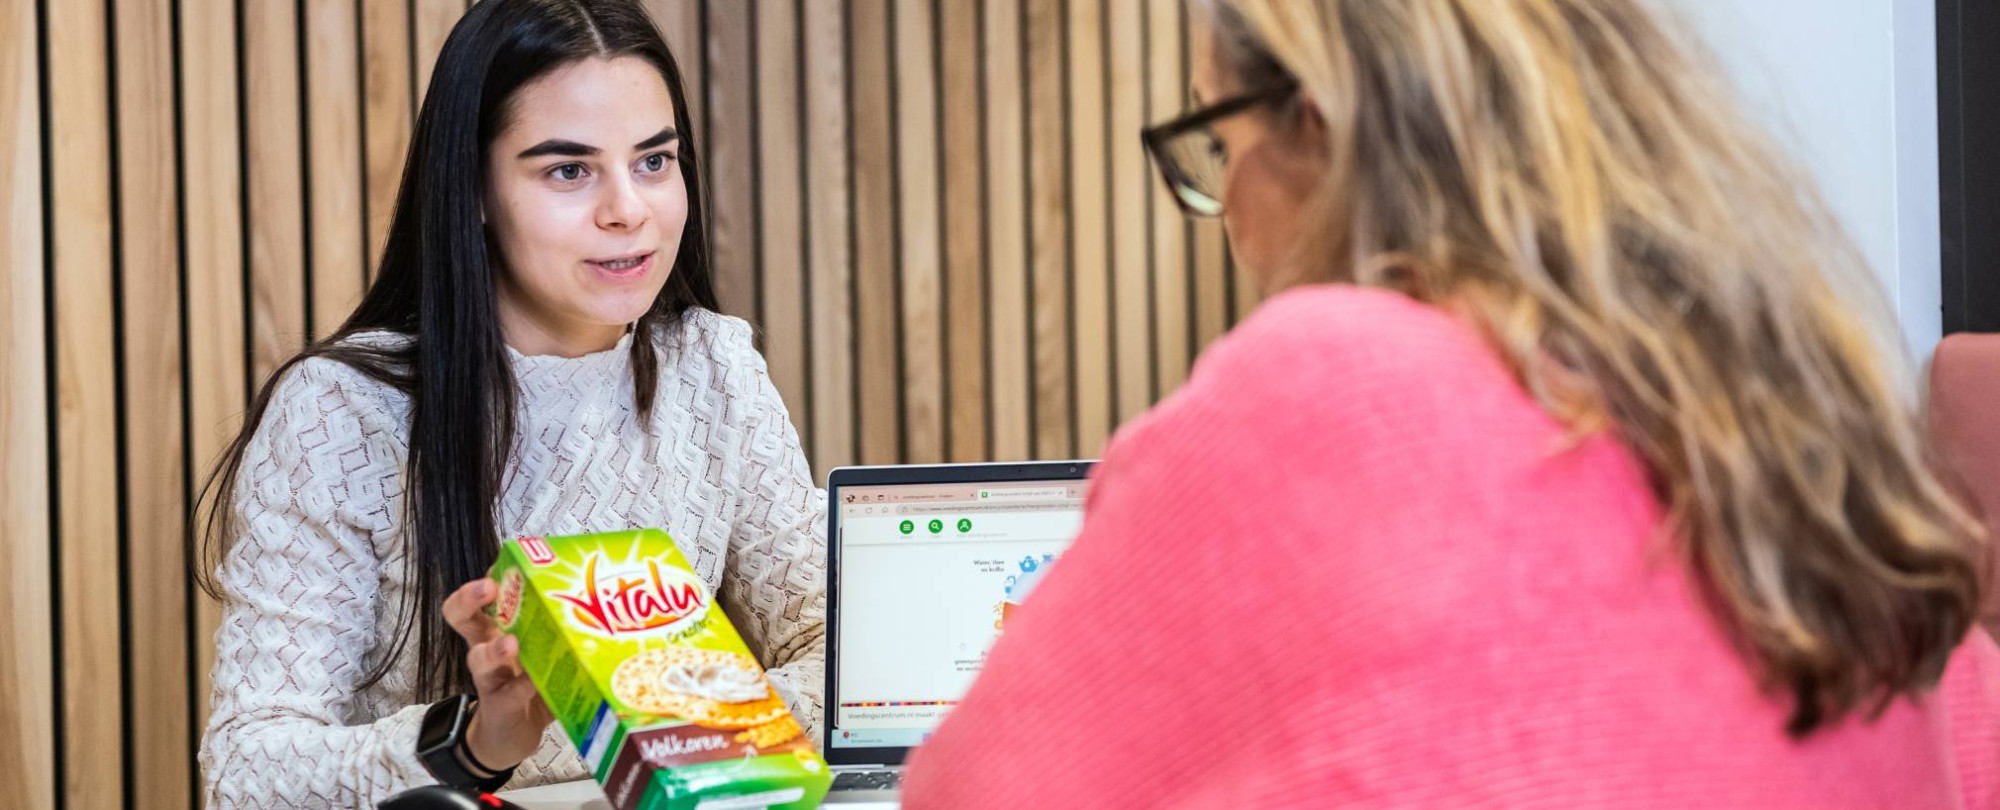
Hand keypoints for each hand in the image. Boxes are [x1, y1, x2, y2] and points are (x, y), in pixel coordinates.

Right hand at [442, 578, 553, 771]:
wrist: (510, 735)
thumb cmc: (531, 684)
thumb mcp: (546, 651)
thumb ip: (568, 630)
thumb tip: (617, 602)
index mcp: (498, 628)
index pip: (483, 595)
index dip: (488, 576)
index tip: (504, 563)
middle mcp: (486, 647)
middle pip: (461, 616)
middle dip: (470, 597)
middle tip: (489, 587)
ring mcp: (489, 678)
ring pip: (478, 657)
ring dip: (496, 649)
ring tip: (511, 643)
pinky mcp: (498, 706)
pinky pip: (508, 694)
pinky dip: (523, 686)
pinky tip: (535, 683)